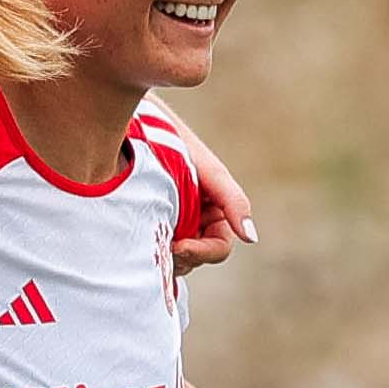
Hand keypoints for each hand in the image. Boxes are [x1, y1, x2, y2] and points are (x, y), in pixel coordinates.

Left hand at [153, 110, 256, 271]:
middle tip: (160, 243)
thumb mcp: (209, 173)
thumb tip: (252, 238)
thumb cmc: (178, 144)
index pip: (218, 248)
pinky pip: (152, 250)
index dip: (202, 252)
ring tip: (146, 235)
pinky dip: (148, 249)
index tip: (178, 246)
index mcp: (217, 214)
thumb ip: (234, 201)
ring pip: (174, 259)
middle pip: (196, 258)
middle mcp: (197, 223)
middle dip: (181, 255)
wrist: (138, 128)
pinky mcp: (149, 226)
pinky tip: (137, 234)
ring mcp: (173, 226)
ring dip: (163, 255)